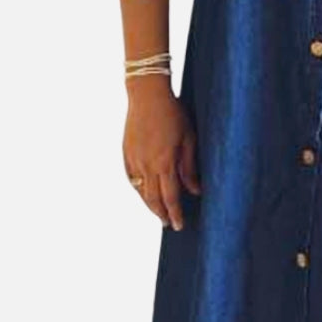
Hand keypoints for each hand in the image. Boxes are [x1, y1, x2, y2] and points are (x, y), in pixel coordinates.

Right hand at [123, 86, 201, 230]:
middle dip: (162, 214)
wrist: (147, 96)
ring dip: (149, 205)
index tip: (179, 225)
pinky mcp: (126, 153)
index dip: (175, 213)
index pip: (170, 197)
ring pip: (141, 191)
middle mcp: (147, 165)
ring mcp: (134, 160)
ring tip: (158, 212)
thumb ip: (190, 168)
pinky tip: (144, 192)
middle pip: (153, 199)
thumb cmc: (173, 114)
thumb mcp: (189, 139)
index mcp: (164, 163)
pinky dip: (139, 189)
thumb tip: (195, 190)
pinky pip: (131, 178)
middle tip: (169, 224)